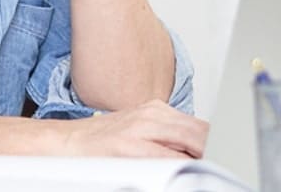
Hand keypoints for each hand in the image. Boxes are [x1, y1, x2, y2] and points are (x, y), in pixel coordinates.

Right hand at [59, 100, 208, 158]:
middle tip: (202, 162)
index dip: (208, 143)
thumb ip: (165, 132)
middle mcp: (151, 115)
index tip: (213, 154)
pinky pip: (167, 158)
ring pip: (190, 141)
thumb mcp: (138, 126)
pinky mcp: (132, 148)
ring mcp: (142, 130)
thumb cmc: (101, 140)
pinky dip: (177, 165)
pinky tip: (172, 171)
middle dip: (207, 150)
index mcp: (155, 109)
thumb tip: (194, 147)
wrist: (66, 143)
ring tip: (189, 166)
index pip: (197, 125)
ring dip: (196, 157)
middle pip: (200, 131)